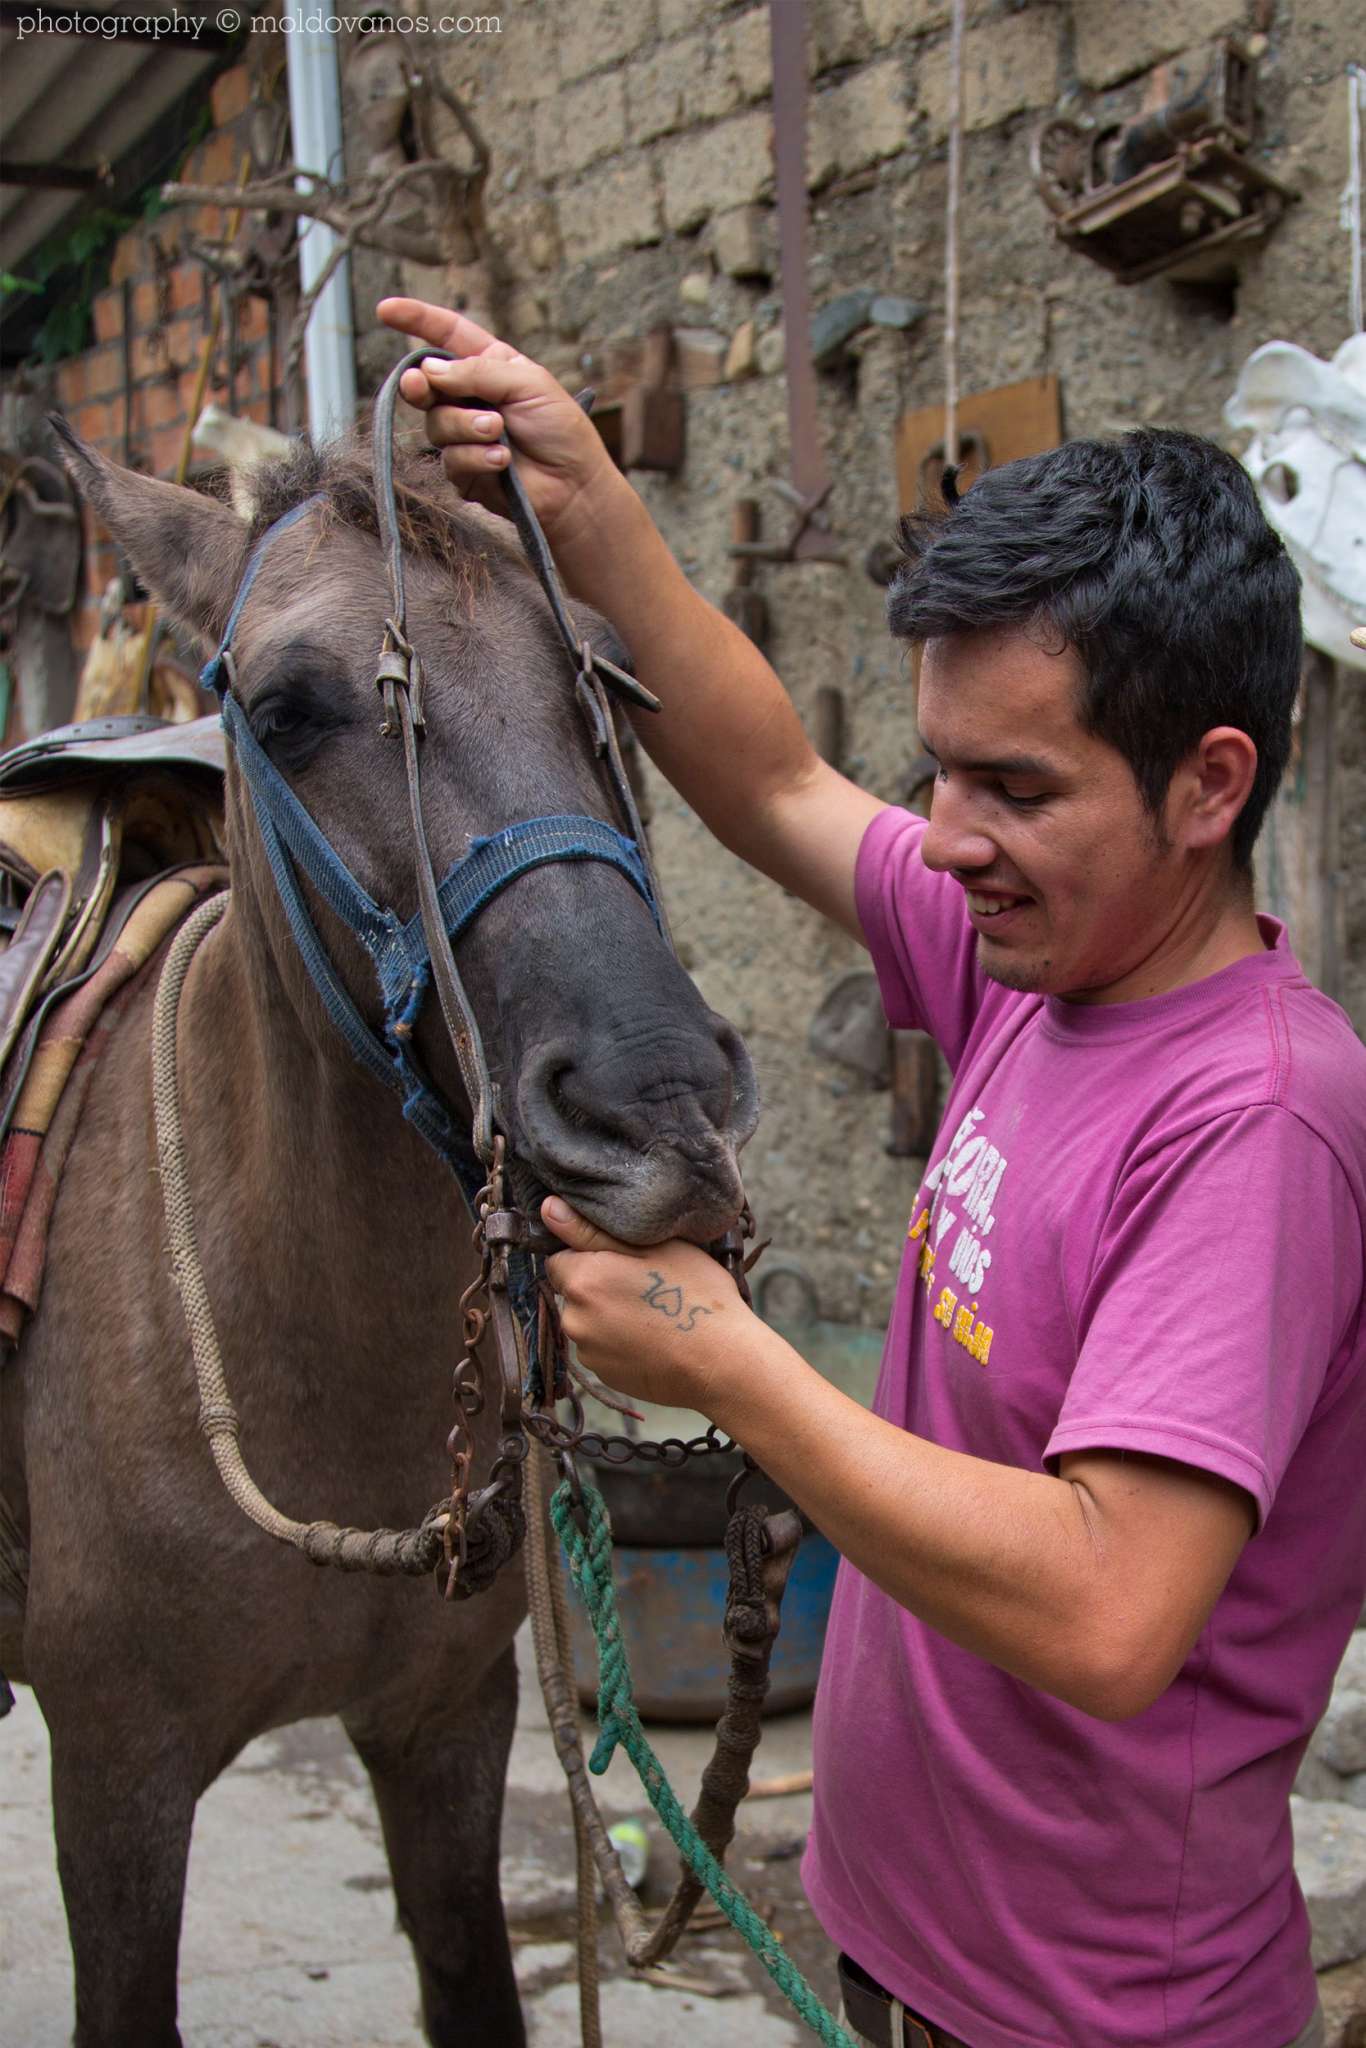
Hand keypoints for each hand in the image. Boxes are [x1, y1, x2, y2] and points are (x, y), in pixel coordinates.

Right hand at [375, 297, 622, 545]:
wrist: (574, 486)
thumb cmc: (560, 430)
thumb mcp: (527, 383)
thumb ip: (478, 372)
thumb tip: (428, 370)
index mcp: (489, 366)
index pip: (447, 335)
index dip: (416, 320)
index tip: (385, 309)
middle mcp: (471, 398)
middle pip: (426, 384)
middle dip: (419, 385)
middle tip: (421, 386)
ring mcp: (464, 435)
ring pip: (436, 424)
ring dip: (465, 426)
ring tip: (499, 432)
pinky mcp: (464, 472)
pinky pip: (450, 459)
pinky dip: (476, 457)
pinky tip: (502, 460)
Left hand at [542, 1196, 751, 1413]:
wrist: (722, 1362)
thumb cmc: (694, 1295)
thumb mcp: (651, 1247)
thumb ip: (590, 1230)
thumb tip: (548, 1210)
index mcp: (582, 1279)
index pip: (560, 1258)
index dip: (591, 1255)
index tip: (625, 1260)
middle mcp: (574, 1319)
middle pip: (575, 1292)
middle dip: (599, 1286)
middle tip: (645, 1284)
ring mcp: (589, 1352)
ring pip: (589, 1322)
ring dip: (608, 1316)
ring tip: (652, 1315)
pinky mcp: (605, 1376)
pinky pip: (603, 1350)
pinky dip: (619, 1344)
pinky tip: (653, 1340)